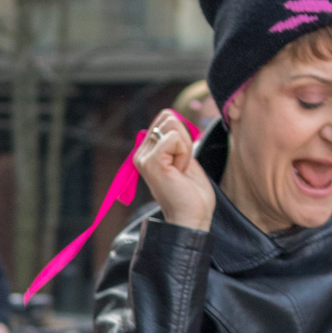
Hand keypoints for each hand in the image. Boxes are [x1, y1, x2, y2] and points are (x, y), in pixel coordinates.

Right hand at [133, 110, 214, 230]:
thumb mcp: (185, 158)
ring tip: (180, 170)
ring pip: (173, 126)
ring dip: (185, 148)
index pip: (166, 118)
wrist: (191, 217)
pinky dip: (185, 153)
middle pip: (169, 118)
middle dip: (185, 140)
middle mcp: (140, 154)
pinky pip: (174, 138)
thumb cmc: (191, 193)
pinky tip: (179, 172)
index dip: (184, 136)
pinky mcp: (151, 162)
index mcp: (146, 152)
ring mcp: (143, 158)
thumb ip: (177, 138)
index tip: (182, 161)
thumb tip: (171, 116)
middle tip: (182, 166)